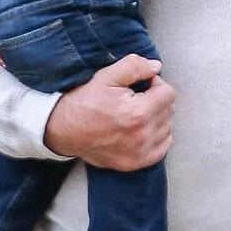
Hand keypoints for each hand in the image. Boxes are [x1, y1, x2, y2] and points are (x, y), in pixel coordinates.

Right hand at [45, 56, 174, 170]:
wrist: (62, 129)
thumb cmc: (83, 101)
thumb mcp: (106, 76)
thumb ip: (134, 67)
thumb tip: (156, 67)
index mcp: (138, 112)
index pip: (168, 94)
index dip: (155, 84)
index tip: (140, 86)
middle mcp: (142, 135)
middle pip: (168, 111)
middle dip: (156, 100)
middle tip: (135, 99)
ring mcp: (139, 152)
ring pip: (166, 128)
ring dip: (156, 118)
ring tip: (134, 114)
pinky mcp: (134, 163)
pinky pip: (162, 148)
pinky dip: (156, 137)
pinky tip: (140, 129)